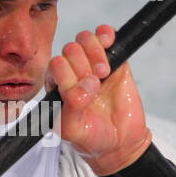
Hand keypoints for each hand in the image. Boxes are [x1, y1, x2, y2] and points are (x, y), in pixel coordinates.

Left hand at [46, 24, 151, 175]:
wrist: (120, 142)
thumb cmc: (91, 137)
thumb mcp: (72, 129)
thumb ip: (71, 106)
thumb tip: (87, 84)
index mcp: (56, 85)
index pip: (56, 65)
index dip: (68, 77)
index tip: (83, 97)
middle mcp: (72, 72)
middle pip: (69, 49)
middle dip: (82, 67)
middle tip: (95, 85)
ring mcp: (92, 64)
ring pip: (84, 39)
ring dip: (94, 53)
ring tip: (103, 73)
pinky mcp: (114, 60)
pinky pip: (105, 34)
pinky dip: (105, 34)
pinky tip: (109, 43)